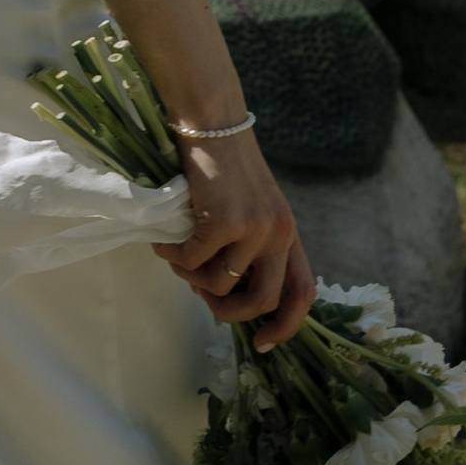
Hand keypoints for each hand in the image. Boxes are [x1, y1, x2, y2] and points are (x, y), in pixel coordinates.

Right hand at [155, 131, 312, 350]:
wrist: (211, 121)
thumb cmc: (223, 163)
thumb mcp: (251, 205)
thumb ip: (249, 243)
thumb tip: (221, 290)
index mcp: (288, 232)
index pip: (303, 292)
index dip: (285, 325)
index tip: (261, 343)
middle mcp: (279, 233)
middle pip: (263, 300)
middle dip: (230, 313)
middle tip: (204, 300)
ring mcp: (254, 228)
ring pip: (222, 284)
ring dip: (193, 280)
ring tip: (177, 260)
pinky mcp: (225, 221)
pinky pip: (193, 261)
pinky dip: (173, 258)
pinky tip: (162, 242)